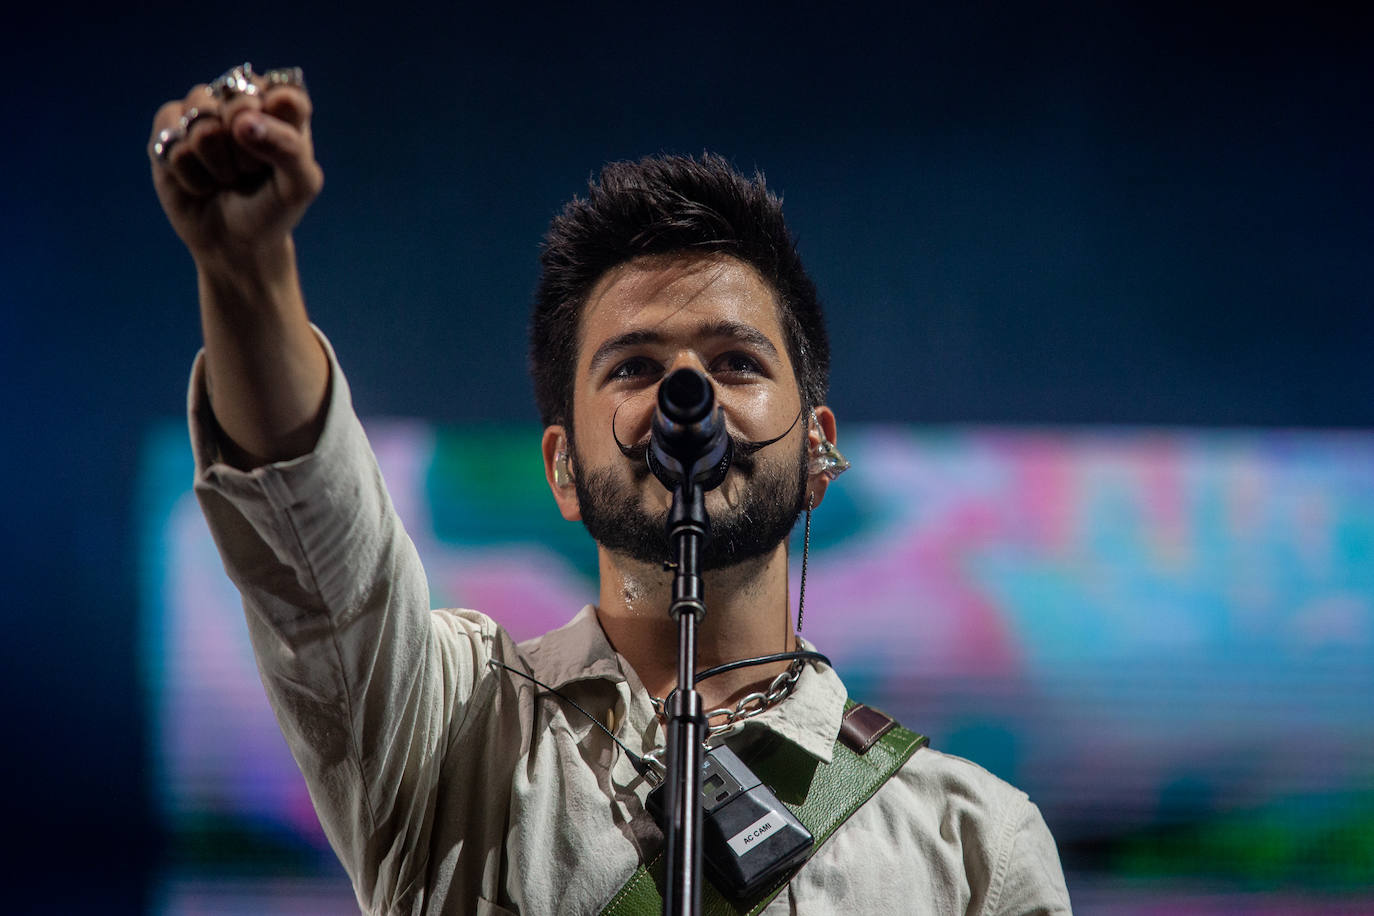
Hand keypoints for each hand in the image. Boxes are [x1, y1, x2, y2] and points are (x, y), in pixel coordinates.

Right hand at [149, 64, 323, 268]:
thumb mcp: (299, 185)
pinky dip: (190, 175)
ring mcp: (200, 112)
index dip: (278, 127)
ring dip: (216, 163)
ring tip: (226, 177)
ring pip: (202, 122)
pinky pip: (172, 145)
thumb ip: (288, 147)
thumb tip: (243, 122)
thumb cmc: (273, 209)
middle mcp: (238, 100)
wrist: (235, 242)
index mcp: (281, 106)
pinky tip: (201, 182)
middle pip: (238, 101)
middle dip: (246, 149)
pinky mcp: (167, 131)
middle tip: (250, 171)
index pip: (284, 92)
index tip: (278, 156)